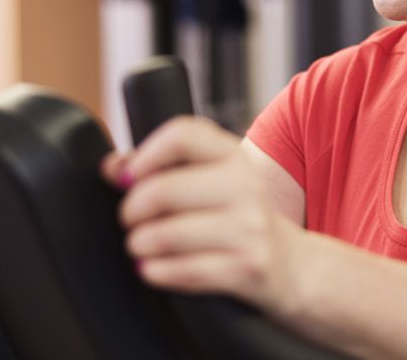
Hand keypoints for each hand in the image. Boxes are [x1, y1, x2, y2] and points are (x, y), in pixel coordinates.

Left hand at [101, 116, 302, 315]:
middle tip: (129, 220)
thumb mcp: (214, 183)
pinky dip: (157, 272)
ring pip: (168, 234)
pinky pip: (185, 270)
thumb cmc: (239, 220)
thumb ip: (166, 169)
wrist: (294, 267)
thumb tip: (113, 167)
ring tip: (139, 246)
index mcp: (233, 156)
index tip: (126, 178)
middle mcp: (246, 185)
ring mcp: (250, 227)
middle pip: (164, 189)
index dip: (145, 154)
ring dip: (140, 244)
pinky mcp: (248, 267)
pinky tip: (152, 269)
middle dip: (132, 210)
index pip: (182, 135)